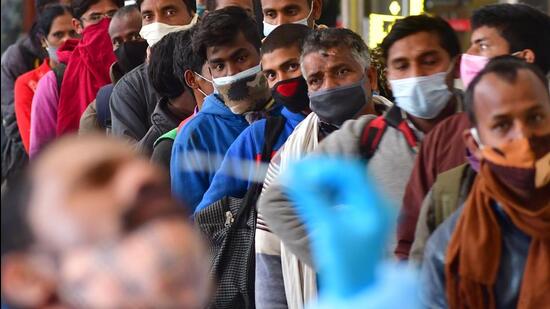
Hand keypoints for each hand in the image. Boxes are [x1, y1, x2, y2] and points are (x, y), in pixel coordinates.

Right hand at [281, 156, 394, 299]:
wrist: (355, 288)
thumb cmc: (343, 264)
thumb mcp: (324, 228)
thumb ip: (309, 199)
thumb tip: (292, 174)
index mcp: (374, 207)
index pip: (350, 172)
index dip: (324, 167)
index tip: (302, 169)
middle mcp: (379, 205)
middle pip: (350, 174)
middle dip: (324, 171)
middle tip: (300, 172)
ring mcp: (374, 209)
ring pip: (348, 181)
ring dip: (326, 179)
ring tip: (305, 181)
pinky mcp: (366, 214)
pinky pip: (348, 192)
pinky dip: (331, 188)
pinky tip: (316, 191)